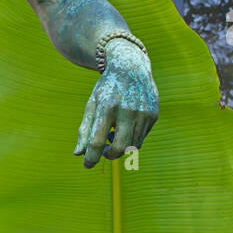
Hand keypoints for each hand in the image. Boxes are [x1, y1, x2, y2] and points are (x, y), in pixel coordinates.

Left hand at [74, 39, 158, 167]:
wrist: (131, 67)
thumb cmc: (107, 89)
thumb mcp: (92, 104)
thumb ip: (85, 130)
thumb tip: (78, 154)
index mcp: (107, 107)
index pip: (97, 141)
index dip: (91, 157)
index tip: (87, 165)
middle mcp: (127, 110)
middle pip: (119, 148)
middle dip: (110, 156)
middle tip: (103, 153)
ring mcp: (143, 113)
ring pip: (132, 146)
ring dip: (120, 146)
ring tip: (113, 134)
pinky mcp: (153, 115)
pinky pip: (141, 138)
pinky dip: (131, 139)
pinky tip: (125, 126)